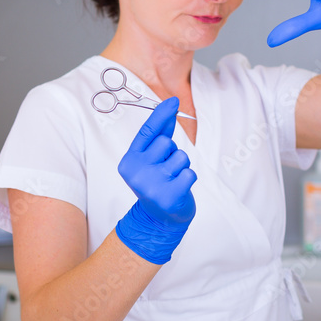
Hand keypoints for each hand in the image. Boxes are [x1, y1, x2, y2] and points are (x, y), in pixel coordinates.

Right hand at [115, 97, 196, 264]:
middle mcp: (136, 171)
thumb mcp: (152, 160)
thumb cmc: (157, 183)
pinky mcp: (168, 196)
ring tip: (173, 179)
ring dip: (182, 166)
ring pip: (181, 157)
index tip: (175, 100)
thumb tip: (170, 107)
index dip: (161, 114)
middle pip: (166, 143)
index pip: (146, 132)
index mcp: (129, 160)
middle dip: (172, 152)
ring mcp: (151, 185)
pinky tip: (179, 188)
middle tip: (166, 169)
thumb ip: (159, 135)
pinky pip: (190, 173)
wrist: (159, 220)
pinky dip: (189, 178)